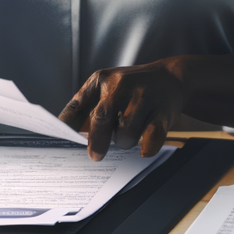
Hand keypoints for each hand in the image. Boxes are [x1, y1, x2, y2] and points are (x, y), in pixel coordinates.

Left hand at [60, 58, 188, 159]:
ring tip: (128, 135)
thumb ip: (83, 104)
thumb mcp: (106, 85)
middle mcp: (123, 86)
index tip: (61, 141)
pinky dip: (146, 148)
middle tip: (95, 156)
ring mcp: (144, 98)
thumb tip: (64, 131)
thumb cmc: (133, 87)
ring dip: (124, 142)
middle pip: (102, 118)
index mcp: (103, 80)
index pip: (79, 106)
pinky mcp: (163, 112)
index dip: (67, 126)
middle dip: (96, 142)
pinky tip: (144, 150)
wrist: (173, 77)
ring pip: (125, 134)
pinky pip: (152, 137)